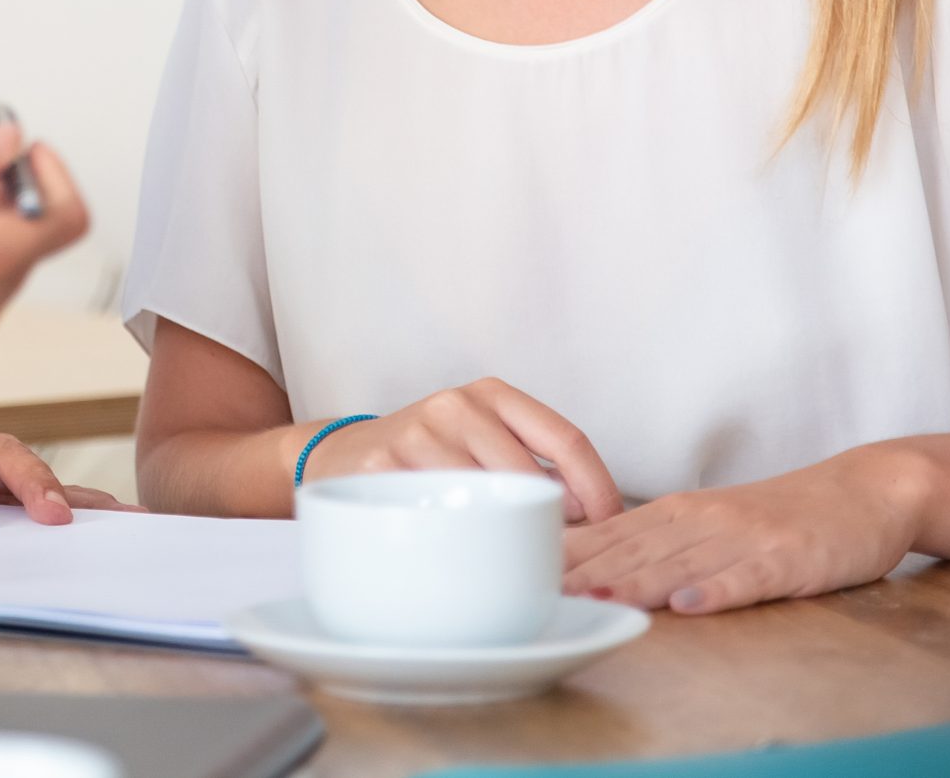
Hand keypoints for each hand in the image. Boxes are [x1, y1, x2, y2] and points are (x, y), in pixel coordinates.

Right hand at [300, 378, 624, 524]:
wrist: (339, 455)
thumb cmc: (429, 459)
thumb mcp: (481, 440)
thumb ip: (532, 463)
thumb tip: (592, 514)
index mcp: (492, 394)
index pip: (566, 440)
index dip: (599, 490)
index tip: (610, 527)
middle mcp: (456, 405)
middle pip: (529, 477)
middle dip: (549, 523)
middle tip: (551, 555)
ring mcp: (417, 433)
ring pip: (486, 499)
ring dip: (502, 535)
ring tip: (500, 553)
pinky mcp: (383, 465)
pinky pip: (440, 515)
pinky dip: (458, 540)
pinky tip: (455, 546)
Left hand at [562, 448, 927, 613]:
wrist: (864, 491)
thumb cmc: (780, 517)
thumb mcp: (709, 524)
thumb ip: (656, 544)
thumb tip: (592, 567)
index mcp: (677, 512)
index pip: (609, 535)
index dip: (566, 557)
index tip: (521, 573)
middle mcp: (702, 519)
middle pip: (633, 548)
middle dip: (584, 572)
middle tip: (538, 592)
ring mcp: (745, 537)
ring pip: (680, 561)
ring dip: (635, 581)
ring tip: (596, 598)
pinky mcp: (788, 557)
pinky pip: (747, 576)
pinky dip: (717, 590)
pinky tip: (688, 604)